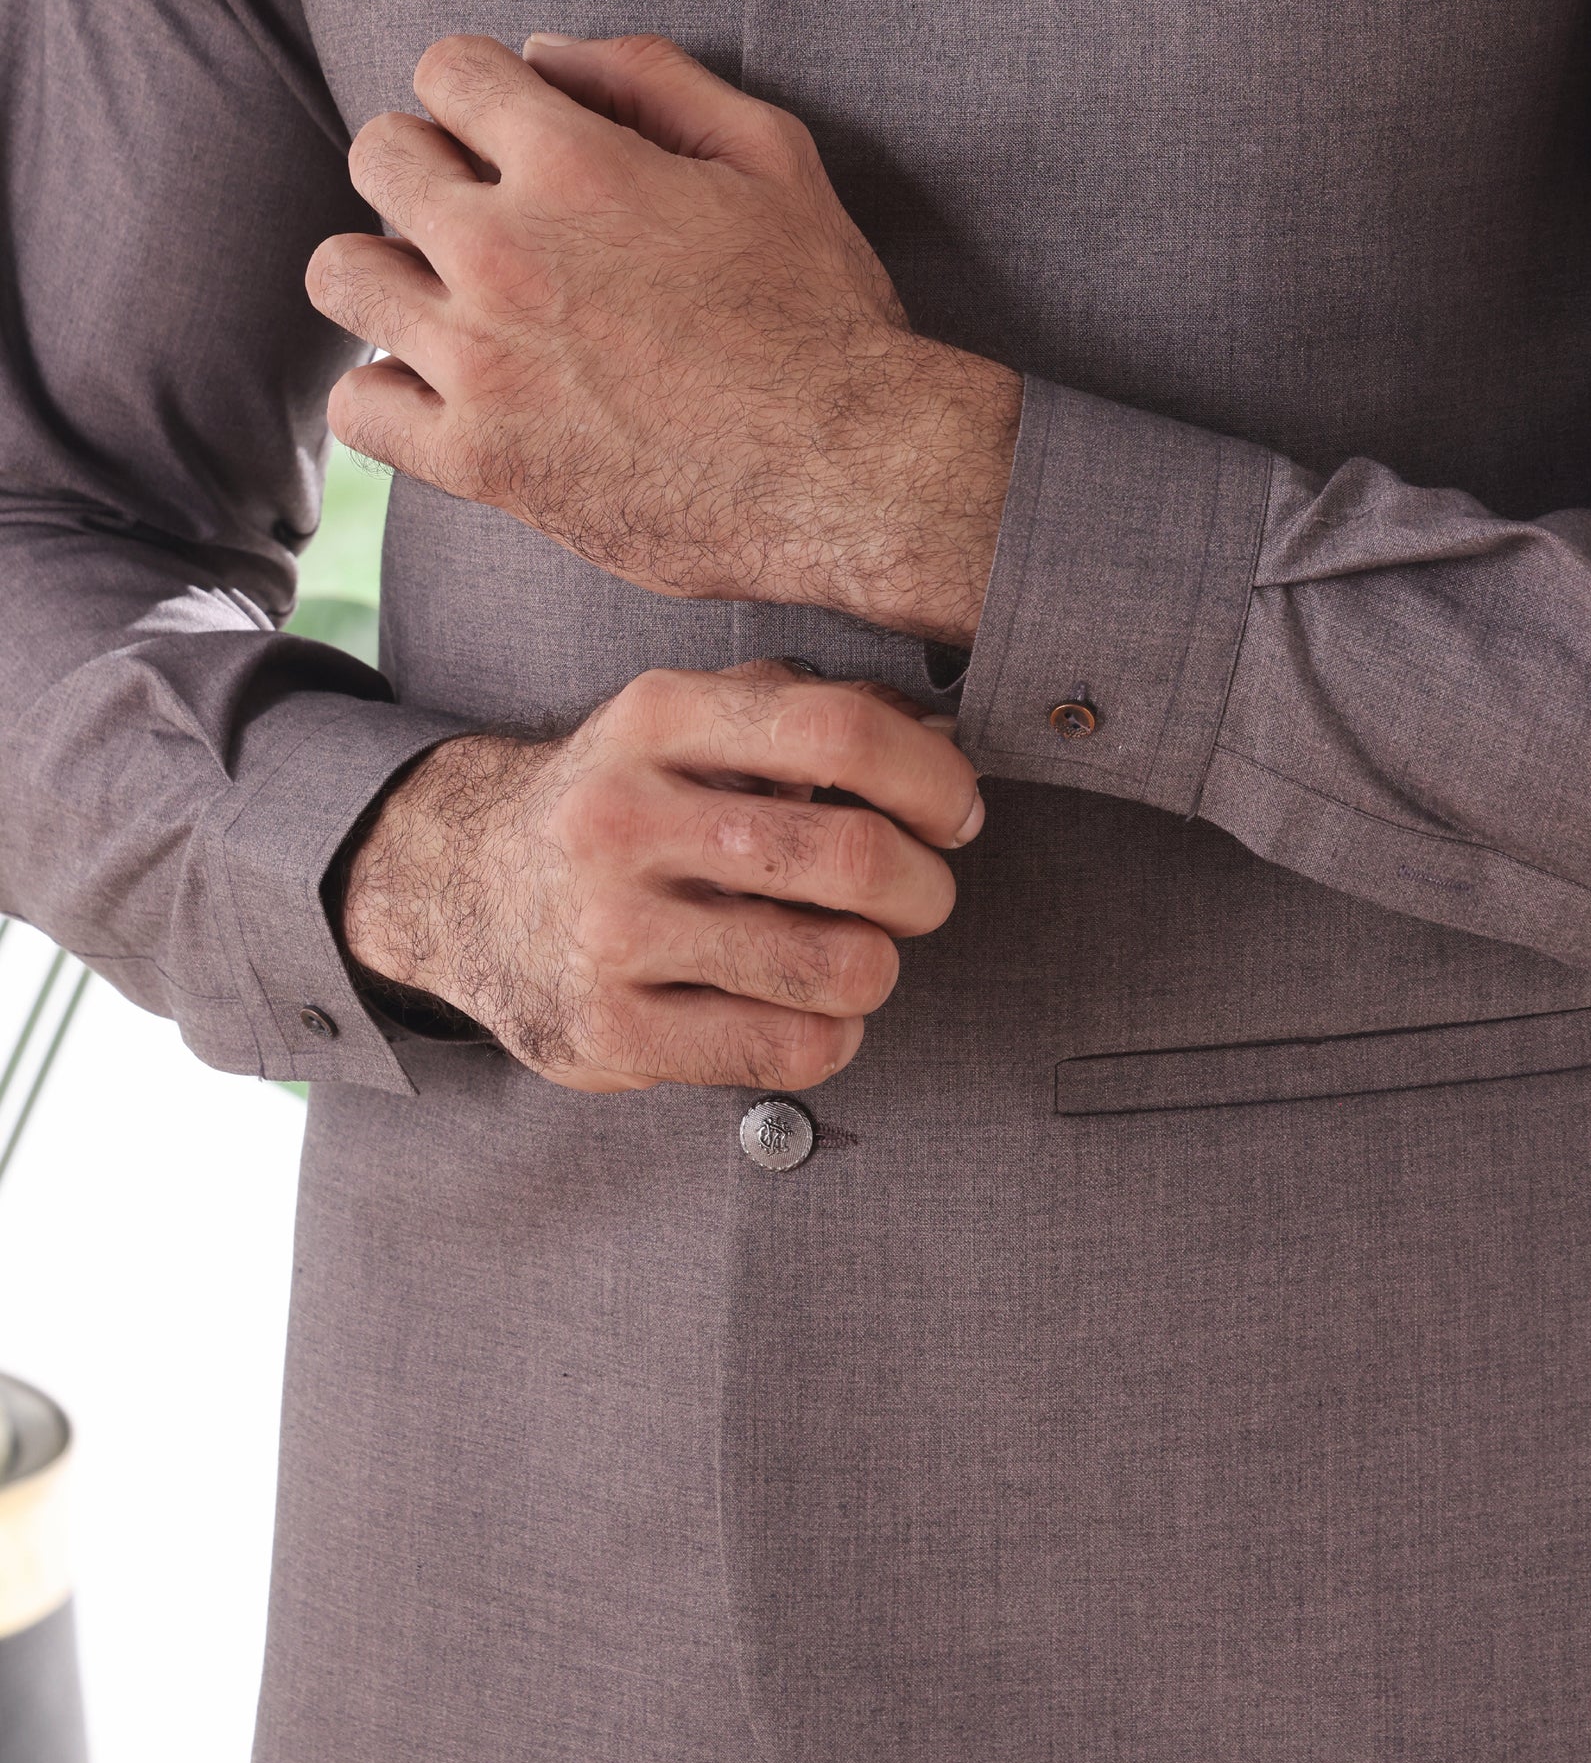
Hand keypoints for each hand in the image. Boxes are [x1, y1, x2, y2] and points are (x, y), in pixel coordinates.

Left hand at [306, 33, 1021, 642]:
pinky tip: (447, 386)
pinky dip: (389, 392)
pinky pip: (358, 407)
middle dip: (426, 161)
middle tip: (482, 207)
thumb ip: (652, 79)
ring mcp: (481, 361)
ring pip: (343, 274)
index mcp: (576, 164)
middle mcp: (506, 253)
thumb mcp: (771, 154)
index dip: (481, 88)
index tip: (509, 129)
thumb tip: (544, 53)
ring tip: (450, 294)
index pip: (447, 69)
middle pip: (378, 155)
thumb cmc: (823, 309)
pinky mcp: (478, 461)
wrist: (849, 471)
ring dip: (389, 268)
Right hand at [338, 660, 981, 1090]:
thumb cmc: (625, 798)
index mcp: (659, 717)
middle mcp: (624, 818)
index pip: (840, 732)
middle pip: (851, 856)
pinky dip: (832, 1036)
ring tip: (860, 954)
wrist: (463, 885)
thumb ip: (814, 713)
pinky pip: (785, 1049)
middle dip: (925, 886)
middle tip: (922, 895)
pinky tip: (810, 1012)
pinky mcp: (606, 1032)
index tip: (955, 813)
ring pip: (834, 965)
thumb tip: (945, 737)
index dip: (932, 778)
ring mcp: (609, 931)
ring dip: (881, 966)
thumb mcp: (694, 720)